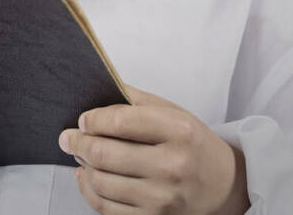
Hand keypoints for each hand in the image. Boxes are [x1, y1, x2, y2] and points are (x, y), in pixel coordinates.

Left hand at [58, 84, 249, 214]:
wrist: (225, 186)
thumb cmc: (194, 145)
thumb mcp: (175, 113)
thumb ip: (137, 101)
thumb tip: (98, 90)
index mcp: (179, 131)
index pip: (120, 121)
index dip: (93, 120)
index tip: (83, 119)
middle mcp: (172, 165)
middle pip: (105, 154)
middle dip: (78, 143)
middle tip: (68, 137)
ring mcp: (163, 197)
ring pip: (101, 182)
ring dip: (83, 166)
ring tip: (81, 155)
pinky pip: (107, 208)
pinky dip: (89, 191)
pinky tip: (87, 177)